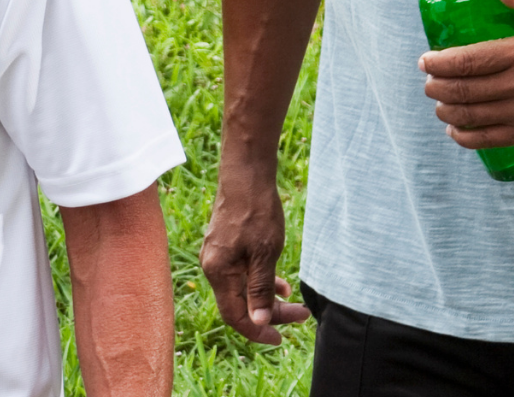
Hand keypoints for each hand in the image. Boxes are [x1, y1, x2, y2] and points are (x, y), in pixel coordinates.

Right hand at [199, 172, 311, 343]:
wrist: (245, 175)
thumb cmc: (256, 212)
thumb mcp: (265, 254)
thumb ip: (260, 290)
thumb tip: (259, 320)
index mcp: (219, 272)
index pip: (236, 316)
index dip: (258, 330)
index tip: (282, 338)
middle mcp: (213, 267)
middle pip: (239, 304)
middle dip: (270, 314)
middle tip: (300, 315)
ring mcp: (217, 256)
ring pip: (241, 289)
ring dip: (267, 299)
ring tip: (294, 301)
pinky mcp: (224, 246)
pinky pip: (240, 274)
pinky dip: (259, 282)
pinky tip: (279, 281)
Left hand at [419, 0, 513, 147]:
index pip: (469, 62)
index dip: (439, 64)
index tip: (425, 62)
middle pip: (466, 91)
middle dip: (438, 88)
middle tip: (428, 83)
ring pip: (475, 117)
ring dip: (448, 111)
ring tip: (439, 102)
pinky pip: (493, 139)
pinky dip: (467, 137)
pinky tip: (454, 129)